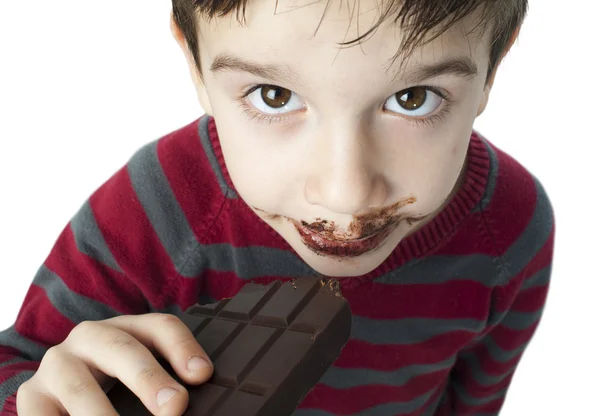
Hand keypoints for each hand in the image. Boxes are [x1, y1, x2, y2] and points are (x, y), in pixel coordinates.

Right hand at [16, 313, 212, 414]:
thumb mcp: (137, 372)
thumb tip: (183, 405)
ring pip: (81, 388)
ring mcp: (57, 364)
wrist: (54, 387)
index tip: (203, 374)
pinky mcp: (32, 396)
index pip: (160, 327)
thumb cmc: (110, 381)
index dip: (183, 347)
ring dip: (103, 415)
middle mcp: (90, 338)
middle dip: (149, 378)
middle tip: (174, 407)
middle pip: (123, 349)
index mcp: (126, 328)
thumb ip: (165, 384)